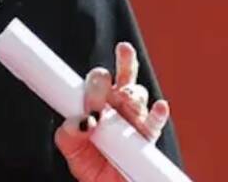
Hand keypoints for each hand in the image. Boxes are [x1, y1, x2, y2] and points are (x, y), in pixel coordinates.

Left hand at [53, 42, 170, 180]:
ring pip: (139, 95)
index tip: (98, 79)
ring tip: (126, 98)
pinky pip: (155, 122)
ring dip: (134, 92)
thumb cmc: (93, 168)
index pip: (98, 81)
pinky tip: (159, 107)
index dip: (98, 78)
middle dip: (125, 63)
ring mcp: (136, 119)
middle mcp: (119, 107)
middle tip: (120, 58)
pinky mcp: (149, 137)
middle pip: (125, 77)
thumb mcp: (72, 151)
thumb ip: (68, 135)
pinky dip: (158, 113)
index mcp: (98, 105)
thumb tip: (82, 121)